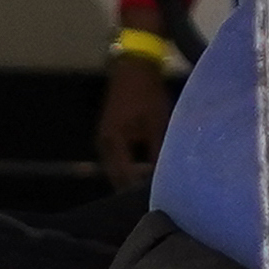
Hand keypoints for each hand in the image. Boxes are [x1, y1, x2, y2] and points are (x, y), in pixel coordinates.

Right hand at [96, 53, 179, 188]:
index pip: (124, 179)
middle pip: (117, 177)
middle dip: (133, 190)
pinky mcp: (111, 134)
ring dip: (132, 179)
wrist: (135, 64)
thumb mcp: (157, 123)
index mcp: (113, 143)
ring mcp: (105, 139)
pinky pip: (119, 159)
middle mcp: (104, 145)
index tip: (156, 204)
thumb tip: (165, 178)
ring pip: (118, 169)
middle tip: (156, 200)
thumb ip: (158, 153)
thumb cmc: (147, 93)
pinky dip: (131, 167)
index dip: (138, 193)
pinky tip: (146, 172)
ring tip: (153, 190)